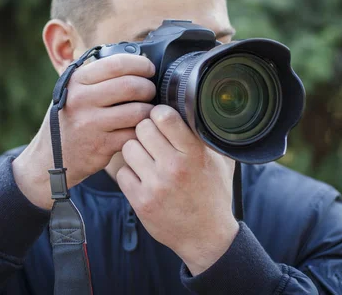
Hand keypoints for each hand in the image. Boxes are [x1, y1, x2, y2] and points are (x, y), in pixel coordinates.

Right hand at [13, 54, 155, 209]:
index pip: (116, 64)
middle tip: (150, 92)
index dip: (140, 64)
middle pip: (132, 86)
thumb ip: (97, 77)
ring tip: (147, 111)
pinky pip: (134, 133)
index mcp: (77, 81)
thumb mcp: (73, 91)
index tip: (149, 68)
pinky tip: (140, 129)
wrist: (48, 159)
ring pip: (138, 111)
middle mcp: (82, 100)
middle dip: (148, 87)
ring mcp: (91, 124)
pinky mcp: (101, 145)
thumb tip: (136, 62)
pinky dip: (142, 131)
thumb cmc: (69, 119)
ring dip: (149, 110)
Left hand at [117, 105, 239, 275]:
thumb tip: (194, 105)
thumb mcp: (219, 161)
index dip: (159, 113)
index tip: (160, 119)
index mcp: (194, 153)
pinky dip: (130, 173)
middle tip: (152, 140)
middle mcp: (174, 167)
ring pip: (128, 148)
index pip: (164, 116)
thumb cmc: (213, 193)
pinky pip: (121, 172)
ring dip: (135, 151)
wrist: (206, 236)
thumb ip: (206, 135)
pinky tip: (142, 178)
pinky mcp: (141, 201)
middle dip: (145, 131)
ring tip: (146, 159)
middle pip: (142, 128)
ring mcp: (156, 185)